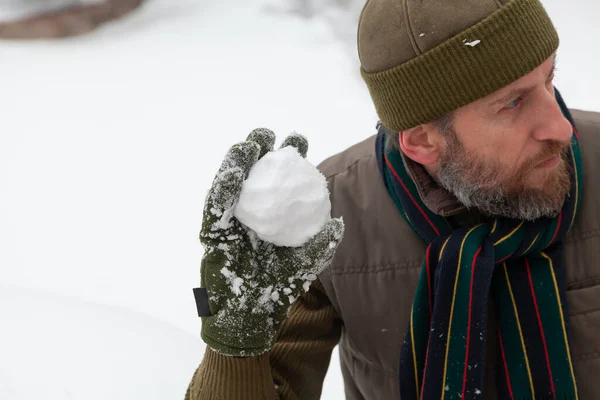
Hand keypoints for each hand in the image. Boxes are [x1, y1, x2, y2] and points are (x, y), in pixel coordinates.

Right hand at [199, 128, 343, 356]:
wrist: (251, 315)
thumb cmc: (276, 288)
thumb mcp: (304, 263)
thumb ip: (321, 243)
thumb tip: (339, 221)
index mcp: (269, 214)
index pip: (278, 180)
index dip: (288, 160)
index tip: (299, 141)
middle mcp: (247, 212)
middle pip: (252, 174)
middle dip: (260, 149)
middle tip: (272, 134)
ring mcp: (228, 221)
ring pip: (230, 183)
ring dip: (238, 160)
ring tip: (251, 142)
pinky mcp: (211, 233)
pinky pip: (215, 207)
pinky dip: (223, 189)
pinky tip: (234, 172)